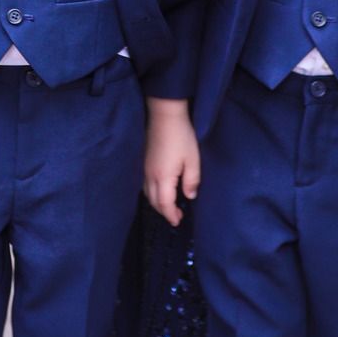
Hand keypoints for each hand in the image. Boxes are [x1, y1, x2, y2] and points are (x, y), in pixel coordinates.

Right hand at [144, 99, 200, 227]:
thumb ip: (191, 180)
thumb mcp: (192, 159)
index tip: (178, 221)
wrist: (164, 115)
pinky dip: (152, 193)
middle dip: (164, 212)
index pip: (165, 203)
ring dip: (157, 203)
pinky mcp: (144, 161)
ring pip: (147, 193)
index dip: (171, 214)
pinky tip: (160, 191)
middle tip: (176, 217)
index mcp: (163, 177)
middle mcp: (150, 175)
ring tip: (169, 206)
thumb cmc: (181, 136)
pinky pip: (145, 185)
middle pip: (153, 201)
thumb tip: (189, 196)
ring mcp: (145, 168)